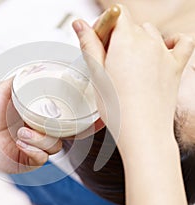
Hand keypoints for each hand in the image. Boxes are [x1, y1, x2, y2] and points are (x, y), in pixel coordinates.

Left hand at [0, 78, 61, 173]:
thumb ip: (16, 82)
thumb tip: (32, 70)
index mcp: (33, 113)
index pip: (58, 115)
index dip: (63, 114)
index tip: (60, 109)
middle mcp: (36, 130)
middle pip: (61, 131)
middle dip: (54, 128)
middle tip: (36, 122)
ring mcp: (33, 146)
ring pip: (55, 146)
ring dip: (42, 139)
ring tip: (22, 133)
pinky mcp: (27, 161)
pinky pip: (43, 158)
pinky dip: (36, 151)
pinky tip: (21, 144)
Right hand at [73, 5, 193, 152]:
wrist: (143, 131)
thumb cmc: (118, 109)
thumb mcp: (97, 75)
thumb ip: (89, 45)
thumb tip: (80, 24)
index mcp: (125, 41)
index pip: (117, 14)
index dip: (106, 25)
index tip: (100, 42)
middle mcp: (148, 42)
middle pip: (132, 25)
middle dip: (119, 37)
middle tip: (111, 61)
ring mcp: (165, 53)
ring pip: (151, 33)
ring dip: (140, 41)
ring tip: (131, 65)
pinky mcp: (176, 66)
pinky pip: (182, 42)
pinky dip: (172, 42)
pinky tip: (162, 51)